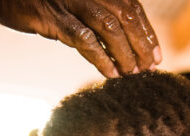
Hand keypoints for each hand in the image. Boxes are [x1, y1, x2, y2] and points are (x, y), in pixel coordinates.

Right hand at [0, 0, 161, 76]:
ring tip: (132, 74)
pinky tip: (110, 73)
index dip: (147, 32)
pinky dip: (100, 57)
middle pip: (126, 15)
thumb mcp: (68, 7)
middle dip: (141, 44)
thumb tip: (114, 48)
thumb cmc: (33, 0)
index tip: (156, 55)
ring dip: (124, 53)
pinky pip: (82, 38)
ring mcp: (69, 0)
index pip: (131, 5)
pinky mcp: (50, 15)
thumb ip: (90, 20)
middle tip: (149, 68)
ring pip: (109, 26)